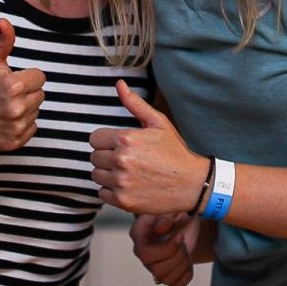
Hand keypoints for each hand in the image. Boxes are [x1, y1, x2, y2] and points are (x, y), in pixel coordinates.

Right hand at [0, 19, 44, 150]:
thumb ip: (3, 40)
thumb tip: (4, 21)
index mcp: (14, 86)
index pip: (40, 77)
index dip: (26, 76)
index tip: (11, 78)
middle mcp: (18, 108)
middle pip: (40, 94)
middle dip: (27, 92)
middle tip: (6, 92)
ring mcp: (16, 126)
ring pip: (36, 111)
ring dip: (25, 107)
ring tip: (4, 105)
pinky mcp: (15, 141)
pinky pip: (32, 128)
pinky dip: (22, 124)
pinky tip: (5, 119)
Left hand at [90, 80, 205, 214]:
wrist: (192, 184)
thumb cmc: (174, 150)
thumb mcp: (158, 123)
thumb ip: (134, 104)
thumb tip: (119, 84)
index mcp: (126, 138)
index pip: (94, 139)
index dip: (107, 141)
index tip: (121, 145)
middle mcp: (121, 161)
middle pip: (94, 157)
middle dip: (107, 157)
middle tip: (128, 159)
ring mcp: (121, 183)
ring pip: (96, 175)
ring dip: (108, 174)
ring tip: (129, 172)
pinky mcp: (123, 201)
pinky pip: (102, 194)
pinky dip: (112, 191)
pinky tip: (129, 186)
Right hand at [130, 212, 197, 285]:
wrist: (188, 219)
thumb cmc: (177, 210)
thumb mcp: (172, 208)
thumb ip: (165, 216)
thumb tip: (160, 228)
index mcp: (139, 234)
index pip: (144, 254)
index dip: (166, 249)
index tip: (180, 236)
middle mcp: (143, 252)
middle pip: (156, 270)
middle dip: (176, 256)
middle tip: (183, 241)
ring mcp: (153, 265)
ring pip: (165, 279)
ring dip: (182, 264)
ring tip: (184, 249)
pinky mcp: (167, 274)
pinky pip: (176, 285)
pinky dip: (186, 274)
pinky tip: (186, 260)